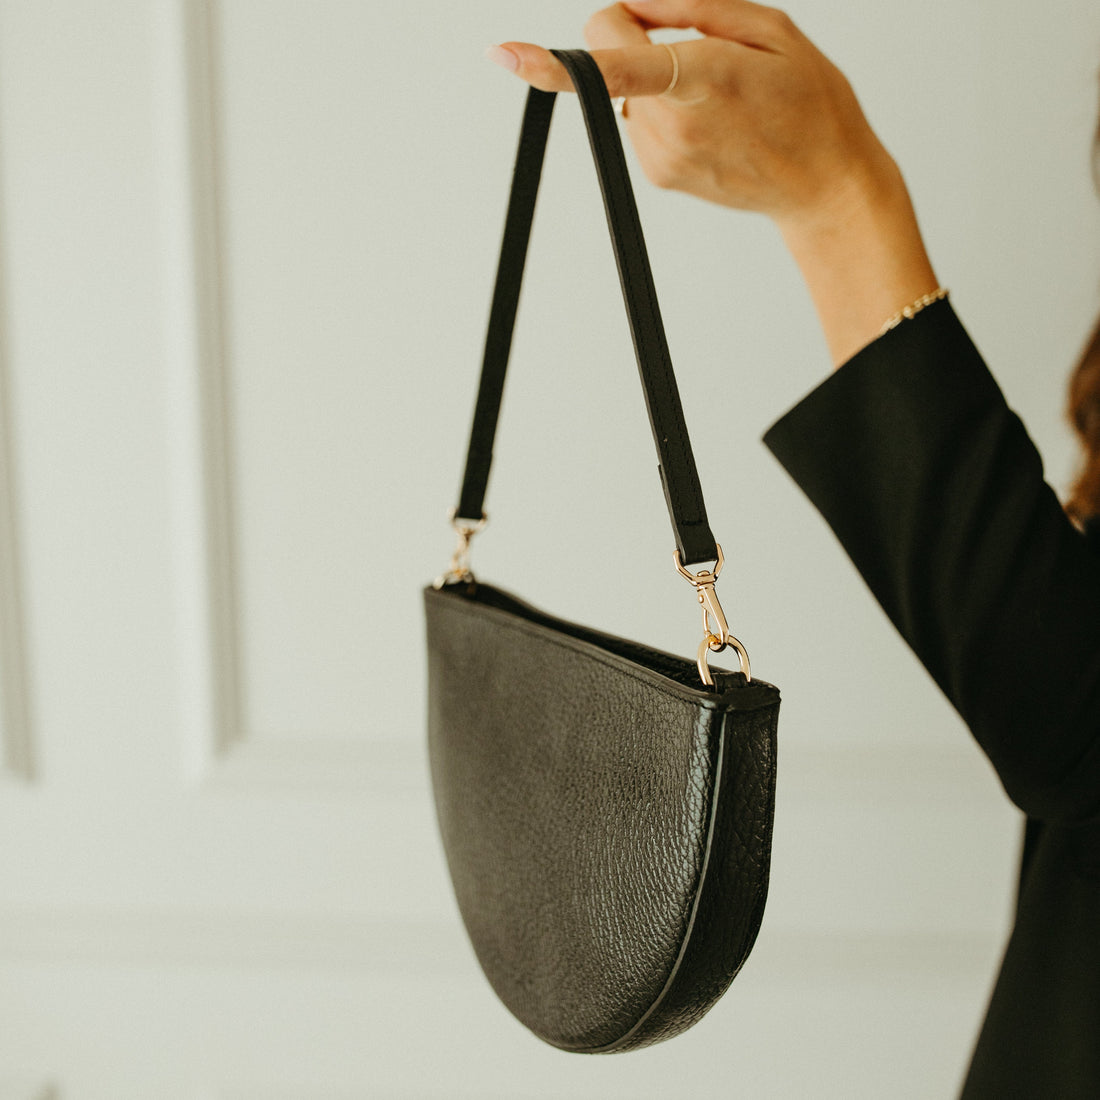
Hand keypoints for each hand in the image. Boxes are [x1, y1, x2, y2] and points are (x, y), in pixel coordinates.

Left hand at [488, 0, 892, 232]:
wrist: (826, 185)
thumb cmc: (809, 103)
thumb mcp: (769, 27)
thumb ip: (691, 7)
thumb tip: (629, 5)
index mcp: (701, 80)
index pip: (612, 67)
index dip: (556, 61)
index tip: (505, 55)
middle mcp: (670, 127)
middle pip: (609, 56)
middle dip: (639, 39)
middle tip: (704, 55)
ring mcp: (660, 159)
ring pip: (622, 90)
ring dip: (656, 80)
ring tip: (718, 96)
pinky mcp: (657, 176)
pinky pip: (637, 119)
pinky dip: (663, 109)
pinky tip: (711, 120)